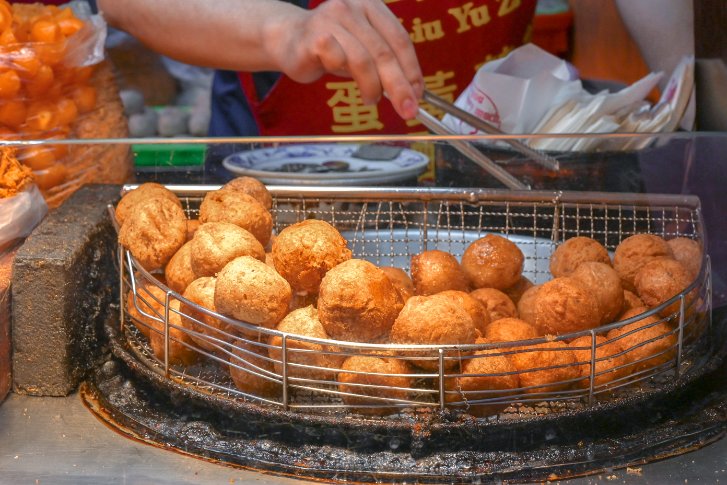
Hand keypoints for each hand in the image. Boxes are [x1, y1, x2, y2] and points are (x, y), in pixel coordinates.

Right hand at [268, 0, 422, 119]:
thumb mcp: (362, 49)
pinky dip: (351, 80)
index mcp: (371, 7)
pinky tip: (353, 90)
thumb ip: (384, 62)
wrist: (286, 38)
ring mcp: (332, 20)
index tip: (417, 94)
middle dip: (399, 85)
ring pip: (364, 59)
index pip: (400, 39)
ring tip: (373, 100)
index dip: (412, 69)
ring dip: (374, 87)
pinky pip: (339, 61)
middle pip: (385, 52)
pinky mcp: (314, 37)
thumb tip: (410, 91)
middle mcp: (353, 8)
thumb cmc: (329, 46)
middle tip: (408, 109)